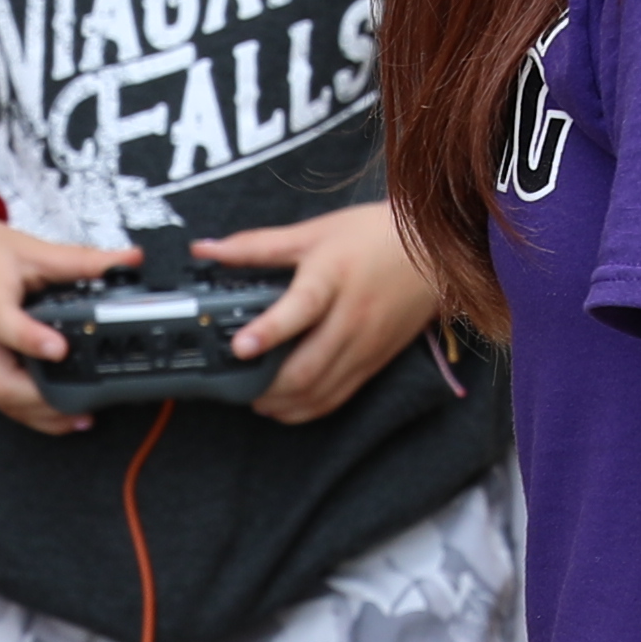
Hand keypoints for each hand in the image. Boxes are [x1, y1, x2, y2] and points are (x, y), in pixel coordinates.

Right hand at [0, 201, 128, 438]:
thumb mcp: (26, 247)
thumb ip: (78, 260)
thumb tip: (128, 259)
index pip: (3, 322)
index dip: (31, 338)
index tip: (60, 348)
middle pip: (0, 380)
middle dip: (43, 399)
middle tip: (83, 402)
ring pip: (1, 399)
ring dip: (39, 414)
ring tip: (79, 416)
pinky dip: (28, 411)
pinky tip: (58, 414)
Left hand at [198, 200, 448, 425]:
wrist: (434, 253)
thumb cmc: (373, 237)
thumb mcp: (314, 233)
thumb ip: (257, 246)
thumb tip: (206, 249)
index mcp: (332, 279)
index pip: (300, 308)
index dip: (269, 331)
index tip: (241, 346)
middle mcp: (351, 318)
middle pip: (306, 367)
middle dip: (265, 384)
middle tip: (236, 383)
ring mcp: (364, 346)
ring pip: (320, 391)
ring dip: (282, 403)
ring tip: (254, 398)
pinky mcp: (373, 362)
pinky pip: (337, 397)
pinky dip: (307, 408)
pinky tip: (285, 405)